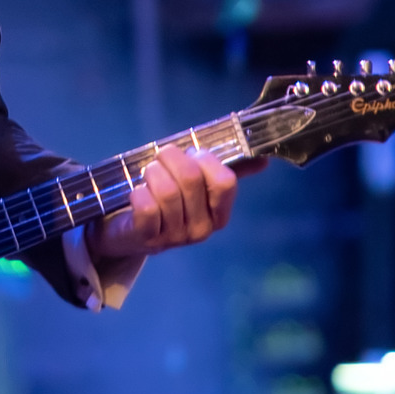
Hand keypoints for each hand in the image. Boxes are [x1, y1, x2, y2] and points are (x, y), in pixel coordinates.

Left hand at [87, 143, 258, 264]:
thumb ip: (227, 171)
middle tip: (161, 157)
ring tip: (148, 173)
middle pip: (191, 179)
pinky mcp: (148, 239)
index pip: (225, 182)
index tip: (193, 154)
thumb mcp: (198, 186)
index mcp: (219, 214)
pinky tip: (138, 193)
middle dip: (172, 158)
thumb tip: (263, 160)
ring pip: (167, 191)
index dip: (206, 160)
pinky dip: (140, 193)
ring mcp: (176, 238)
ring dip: (153, 173)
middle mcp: (202, 229)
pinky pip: (147, 208)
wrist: (131, 232)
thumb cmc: (167, 201)